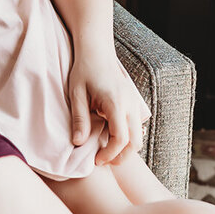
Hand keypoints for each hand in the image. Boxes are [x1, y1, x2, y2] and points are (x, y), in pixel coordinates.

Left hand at [68, 50, 143, 164]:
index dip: (110, 153)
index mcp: (116, 104)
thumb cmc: (84, 70)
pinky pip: (136, 127)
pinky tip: (111, 139)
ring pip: (138, 136)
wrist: (97, 52)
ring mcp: (135, 104)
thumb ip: (79, 118)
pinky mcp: (134, 103)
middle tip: (102, 162)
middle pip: (135, 142)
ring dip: (125, 149)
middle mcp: (131, 105)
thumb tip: (78, 143)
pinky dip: (128, 138)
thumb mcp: (76, 94)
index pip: (121, 138)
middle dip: (120, 156)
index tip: (96, 160)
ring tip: (106, 153)